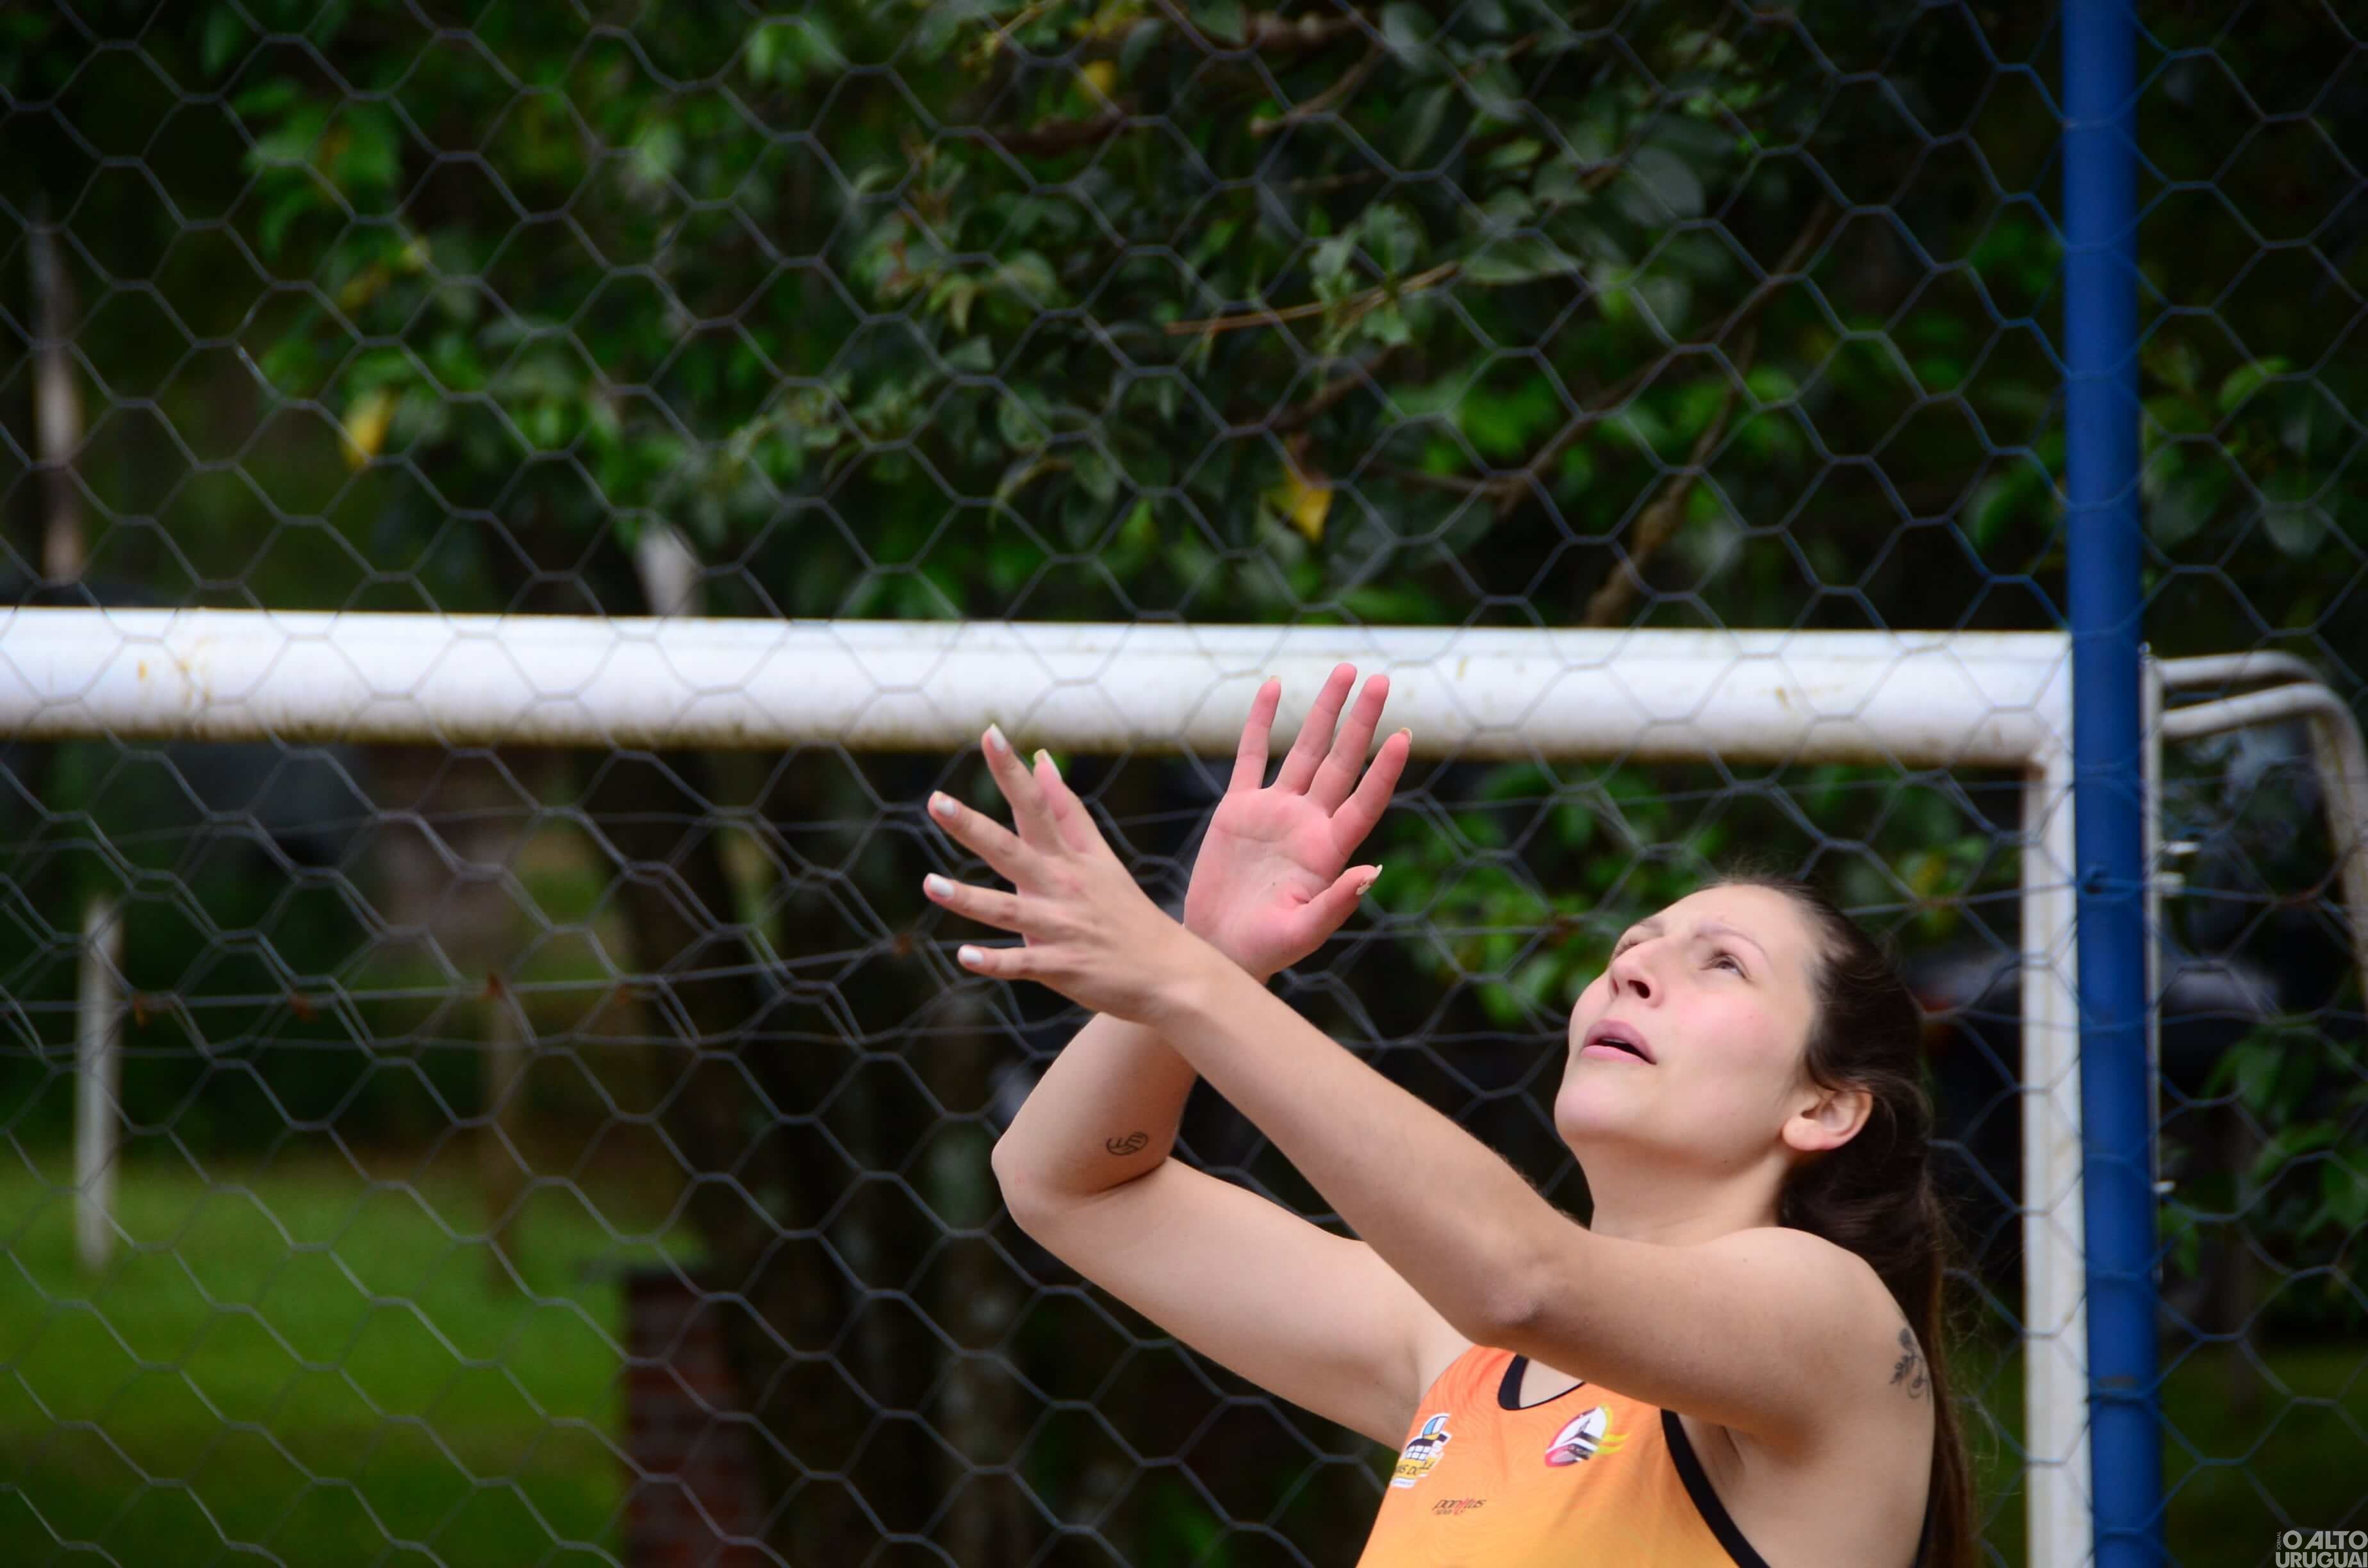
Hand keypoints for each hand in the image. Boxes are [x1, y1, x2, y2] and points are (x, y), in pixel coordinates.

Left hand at [922, 725, 1218, 1022]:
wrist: (1169, 972)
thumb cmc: (1126, 911)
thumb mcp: (1100, 856)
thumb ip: (1067, 809)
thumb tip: (1040, 758)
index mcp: (1069, 858)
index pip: (1038, 805)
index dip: (1013, 771)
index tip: (990, 733)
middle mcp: (1062, 886)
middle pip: (1011, 850)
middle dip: (973, 827)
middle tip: (937, 802)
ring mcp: (1061, 927)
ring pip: (1007, 910)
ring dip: (968, 899)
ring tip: (930, 884)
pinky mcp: (1061, 967)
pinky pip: (1022, 964)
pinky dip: (995, 962)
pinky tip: (964, 957)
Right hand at [1185, 664, 1409, 979]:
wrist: (1218, 949)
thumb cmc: (1264, 950)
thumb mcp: (1302, 933)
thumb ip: (1336, 903)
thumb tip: (1372, 872)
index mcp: (1328, 851)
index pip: (1364, 801)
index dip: (1384, 769)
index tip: (1405, 734)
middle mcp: (1308, 823)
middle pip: (1341, 761)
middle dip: (1360, 721)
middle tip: (1380, 679)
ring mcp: (1275, 812)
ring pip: (1304, 750)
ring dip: (1323, 711)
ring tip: (1344, 672)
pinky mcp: (1239, 810)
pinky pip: (1250, 756)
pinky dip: (1259, 722)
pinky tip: (1273, 686)